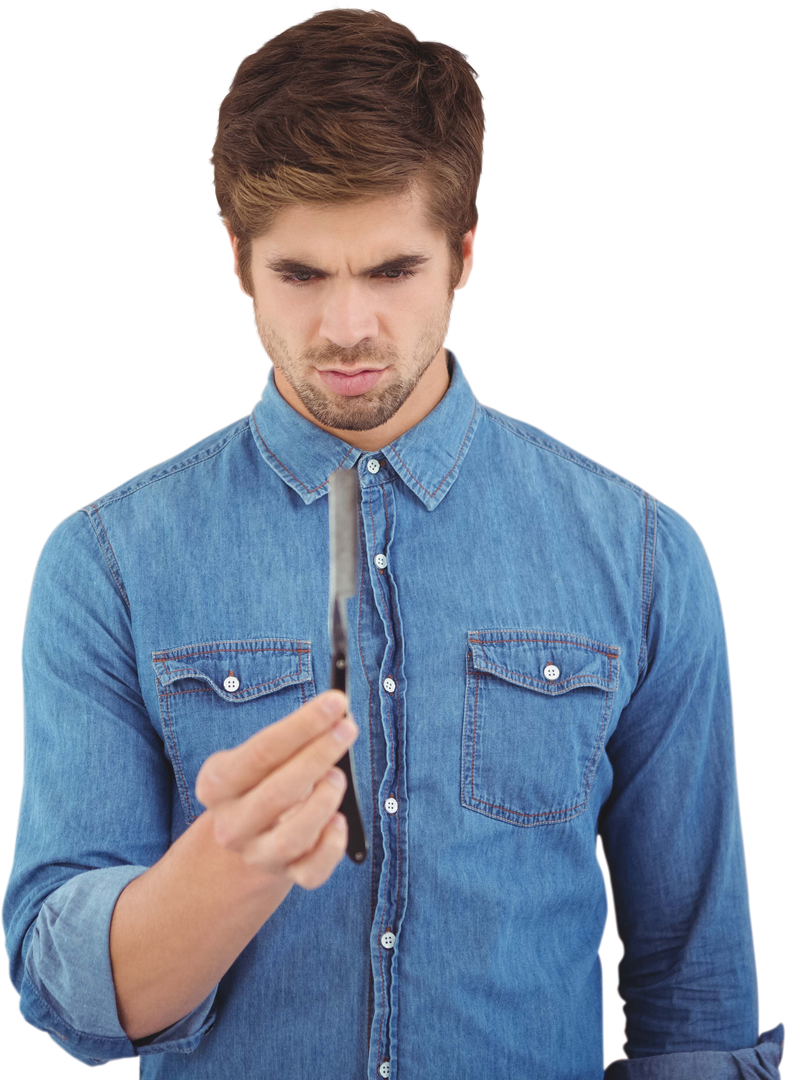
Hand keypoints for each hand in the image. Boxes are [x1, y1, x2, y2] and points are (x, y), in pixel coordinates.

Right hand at [195, 692, 357, 889]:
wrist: (249, 831)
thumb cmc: (264, 777)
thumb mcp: (262, 755)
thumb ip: (293, 736)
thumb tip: (337, 711)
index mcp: (216, 784)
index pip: (262, 751)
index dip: (303, 725)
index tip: (336, 702)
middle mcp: (232, 824)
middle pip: (278, 792)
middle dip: (319, 755)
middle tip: (347, 727)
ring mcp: (257, 854)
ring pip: (292, 838)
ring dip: (324, 801)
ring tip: (338, 776)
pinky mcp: (286, 874)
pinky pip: (311, 872)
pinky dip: (332, 847)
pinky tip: (340, 821)